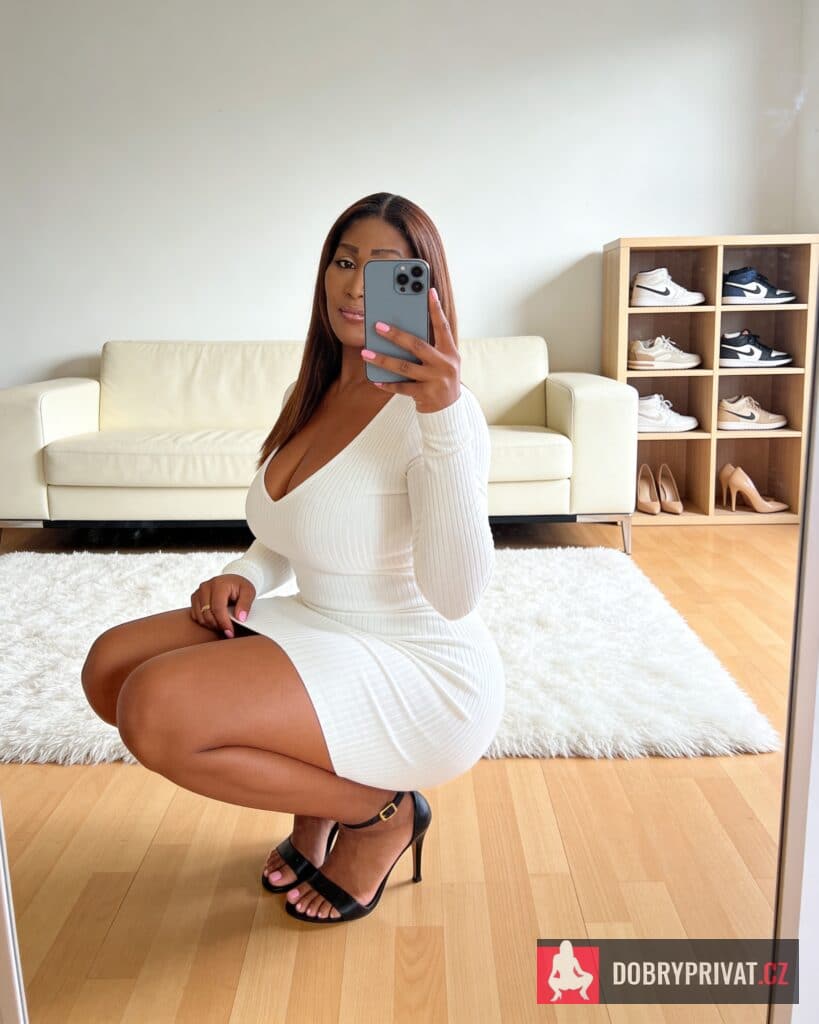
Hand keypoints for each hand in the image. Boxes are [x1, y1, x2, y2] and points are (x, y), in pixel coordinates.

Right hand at [191, 574, 256, 637]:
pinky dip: (205, 622)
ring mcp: (198, 593)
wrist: (232, 581)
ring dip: (212, 625)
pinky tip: (216, 620)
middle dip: (218, 626)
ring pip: (200, 617)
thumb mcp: (249, 592)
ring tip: (223, 625)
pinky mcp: (194, 598)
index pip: (218, 608)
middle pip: (207, 614)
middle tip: (229, 631)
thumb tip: (240, 618)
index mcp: (219, 584)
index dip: (224, 623)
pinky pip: (195, 616)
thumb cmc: (240, 587)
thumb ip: (246, 604)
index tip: (230, 633)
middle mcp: (205, 587)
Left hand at [361, 286, 459, 412]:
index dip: (436, 308)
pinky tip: (375, 379)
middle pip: (417, 345)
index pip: (442, 326)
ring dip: (383, 359)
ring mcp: (435, 380)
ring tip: (365, 353)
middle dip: (396, 334)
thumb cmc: (441, 379)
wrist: (450, 411)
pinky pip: (402, 388)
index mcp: (450, 351)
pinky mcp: (426, 395)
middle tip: (377, 325)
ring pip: (405, 367)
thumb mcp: (443, 360)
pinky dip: (388, 384)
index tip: (429, 291)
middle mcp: (445, 364)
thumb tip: (403, 329)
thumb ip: (430, 346)